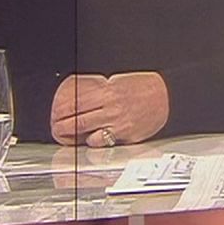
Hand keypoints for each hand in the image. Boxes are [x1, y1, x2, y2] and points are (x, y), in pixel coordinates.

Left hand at [50, 72, 168, 145]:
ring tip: (68, 135)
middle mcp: (112, 109)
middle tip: (56, 127)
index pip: (77, 102)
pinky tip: (91, 138)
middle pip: (79, 119)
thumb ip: (100, 92)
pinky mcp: (126, 135)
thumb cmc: (144, 87)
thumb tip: (83, 97)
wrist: (168, 96)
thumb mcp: (118, 82)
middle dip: (63, 125)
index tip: (56, 113)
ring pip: (89, 133)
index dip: (62, 109)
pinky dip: (94, 141)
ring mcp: (119, 124)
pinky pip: (104, 142)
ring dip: (76, 135)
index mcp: (108, 92)